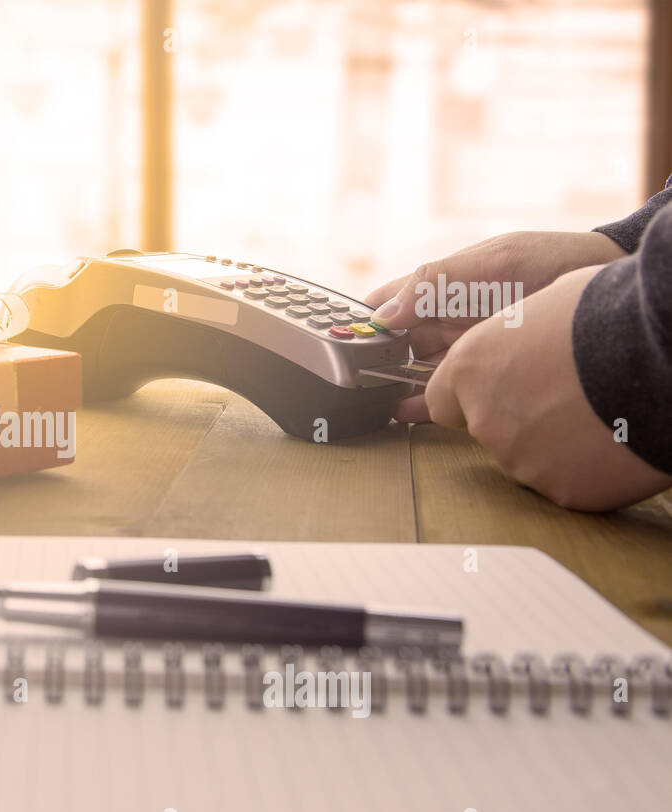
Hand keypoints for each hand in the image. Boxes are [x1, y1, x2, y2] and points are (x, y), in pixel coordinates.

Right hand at [364, 231, 624, 421]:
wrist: (605, 298)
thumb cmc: (551, 264)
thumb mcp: (493, 263)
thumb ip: (437, 282)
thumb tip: (385, 313)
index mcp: (438, 287)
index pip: (385, 304)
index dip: (359, 320)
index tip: (339, 338)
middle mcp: (443, 320)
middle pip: (393, 343)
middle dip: (370, 358)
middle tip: (350, 378)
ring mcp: (461, 349)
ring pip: (412, 371)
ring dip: (391, 385)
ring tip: (369, 401)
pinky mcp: (480, 375)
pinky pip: (442, 394)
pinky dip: (420, 407)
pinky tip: (402, 416)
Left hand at [420, 265, 671, 510]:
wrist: (663, 356)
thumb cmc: (611, 314)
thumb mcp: (548, 301)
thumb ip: (514, 335)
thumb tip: (523, 335)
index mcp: (471, 368)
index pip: (441, 399)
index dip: (472, 393)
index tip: (499, 388)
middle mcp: (484, 419)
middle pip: (489, 429)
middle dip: (519, 417)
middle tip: (568, 395)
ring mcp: (521, 461)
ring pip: (529, 457)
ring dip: (555, 442)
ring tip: (599, 412)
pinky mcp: (561, 491)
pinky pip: (568, 481)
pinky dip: (588, 467)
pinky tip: (616, 439)